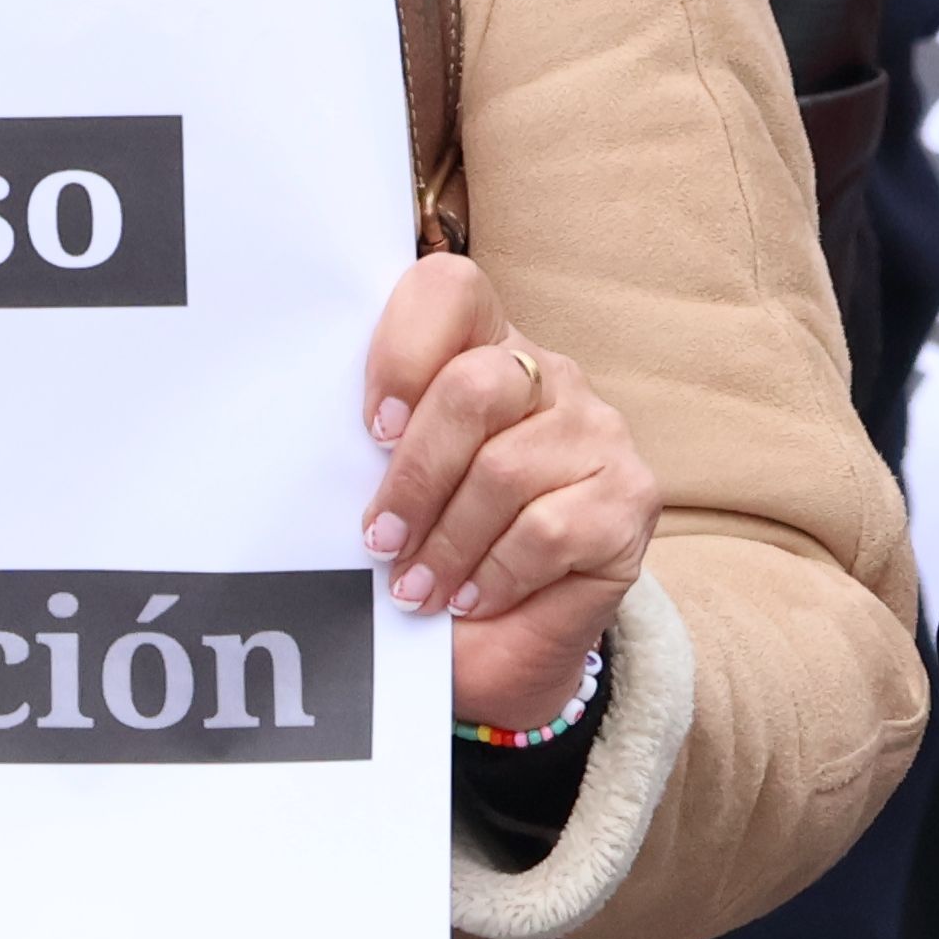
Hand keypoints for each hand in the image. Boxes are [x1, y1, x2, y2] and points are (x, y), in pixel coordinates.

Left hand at [362, 251, 658, 732]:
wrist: (498, 649)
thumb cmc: (432, 557)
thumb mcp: (388, 495)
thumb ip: (368, 454)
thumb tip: (308, 452)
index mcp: (480, 351)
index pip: (449, 289)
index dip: (402, 349)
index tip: (373, 428)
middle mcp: (547, 378)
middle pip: (473, 388)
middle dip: (413, 477)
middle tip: (379, 540)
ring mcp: (596, 434)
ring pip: (504, 469)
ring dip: (445, 543)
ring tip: (415, 589)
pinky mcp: (629, 500)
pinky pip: (548, 529)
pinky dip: (495, 573)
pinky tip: (471, 597)